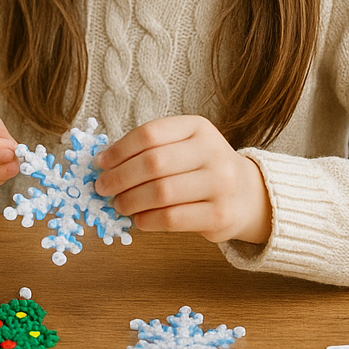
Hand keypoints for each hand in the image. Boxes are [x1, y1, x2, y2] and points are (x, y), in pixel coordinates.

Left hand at [94, 116, 270, 243]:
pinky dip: (148, 220)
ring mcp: (220, 184)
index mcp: (198, 128)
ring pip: (161, 192)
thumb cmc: (201, 169)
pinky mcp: (220, 215)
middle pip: (153, 163)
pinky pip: (173, 218)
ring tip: (119, 205)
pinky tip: (138, 219)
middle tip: (102, 187)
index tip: (101, 163)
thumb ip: (149, 151)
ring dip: (130, 201)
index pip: (149, 134)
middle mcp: (213, 152)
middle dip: (120, 177)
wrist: (247, 194)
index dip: (119, 150)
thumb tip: (104, 165)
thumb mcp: (183, 147)